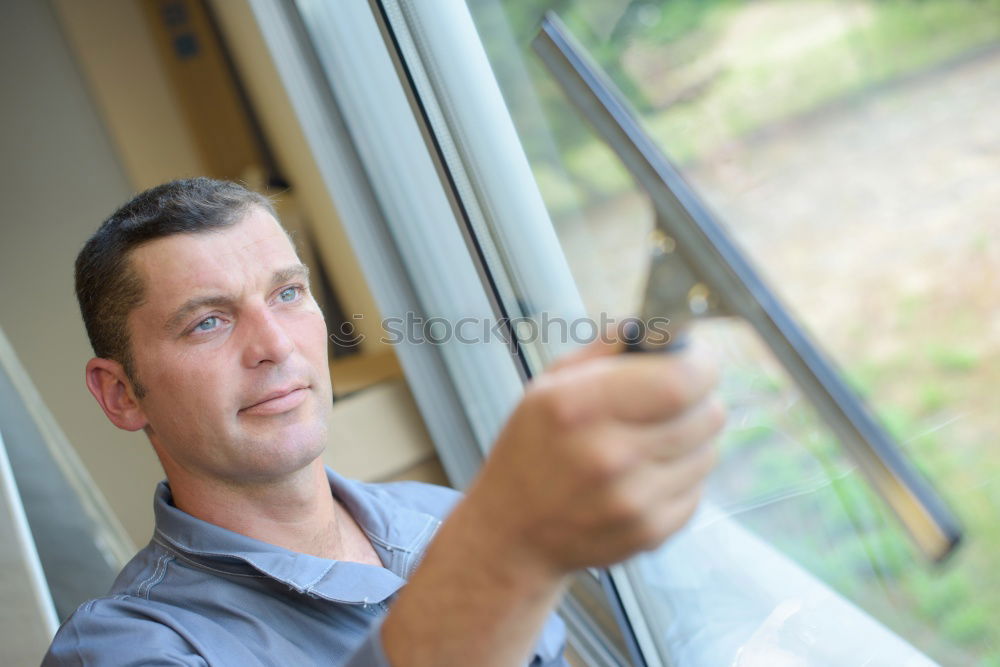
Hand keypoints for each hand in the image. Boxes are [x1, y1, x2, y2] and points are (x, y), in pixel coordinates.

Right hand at [380, 336, 723, 666]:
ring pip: (707, 451)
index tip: (695, 359)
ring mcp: (632, 500)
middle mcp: (608, 455)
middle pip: (706, 415)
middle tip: (673, 399)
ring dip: (690, 440)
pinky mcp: (651, 532)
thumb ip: (606, 350)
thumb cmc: (532, 450)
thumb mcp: (548, 386)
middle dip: (698, 399)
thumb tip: (660, 325)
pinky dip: (680, 477)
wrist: (512, 534)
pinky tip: (645, 475)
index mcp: (578, 407)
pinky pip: (697, 489)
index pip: (680, 380)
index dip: (700, 363)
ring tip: (651, 441)